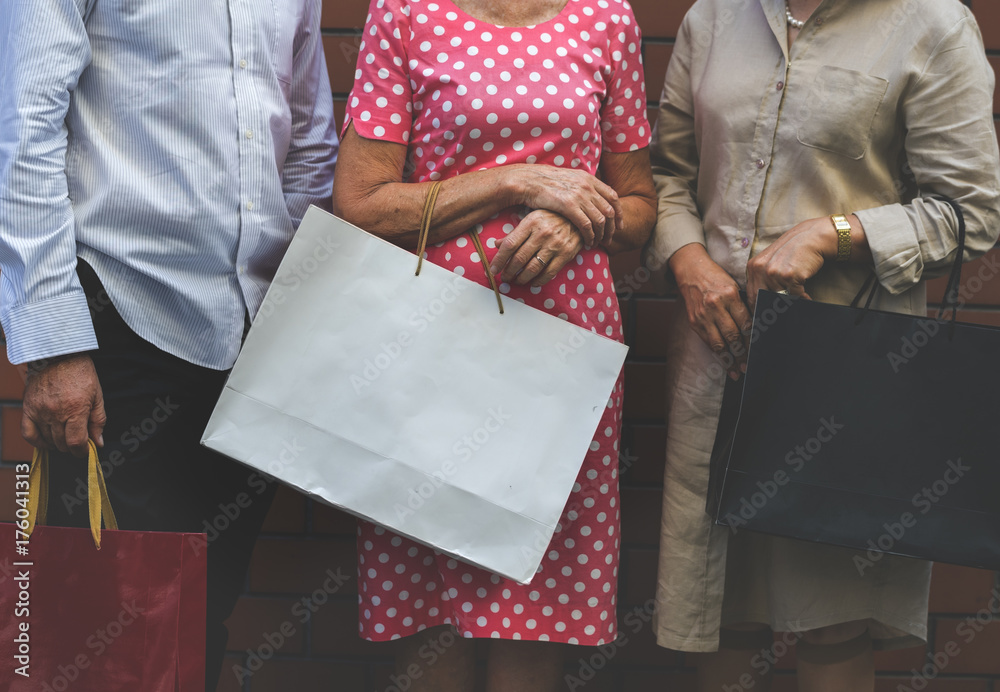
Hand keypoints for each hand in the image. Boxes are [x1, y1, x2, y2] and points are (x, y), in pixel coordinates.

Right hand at [22, 353, 105, 456]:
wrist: (59, 355)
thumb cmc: (81, 374)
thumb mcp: (97, 396)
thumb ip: (98, 421)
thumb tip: (98, 442)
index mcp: (76, 409)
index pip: (76, 442)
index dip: (82, 451)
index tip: (85, 451)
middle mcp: (56, 412)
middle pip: (61, 443)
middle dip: (71, 447)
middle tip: (77, 441)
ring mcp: (40, 410)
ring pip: (47, 439)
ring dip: (57, 444)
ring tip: (65, 438)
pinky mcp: (28, 407)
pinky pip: (28, 433)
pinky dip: (37, 441)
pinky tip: (46, 440)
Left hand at [489, 209, 584, 286]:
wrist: (578, 217)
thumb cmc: (551, 217)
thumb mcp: (531, 219)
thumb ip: (515, 233)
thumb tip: (497, 245)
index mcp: (530, 223)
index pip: (509, 245)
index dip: (499, 260)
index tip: (493, 270)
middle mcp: (542, 233)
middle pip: (519, 258)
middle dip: (509, 272)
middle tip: (505, 278)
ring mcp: (554, 244)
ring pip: (532, 268)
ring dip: (521, 278)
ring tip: (516, 281)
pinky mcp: (565, 254)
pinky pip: (549, 273)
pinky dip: (538, 281)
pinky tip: (533, 282)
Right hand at [510, 165, 621, 246]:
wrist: (529, 180)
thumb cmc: (546, 183)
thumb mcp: (570, 179)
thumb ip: (583, 187)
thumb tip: (592, 198)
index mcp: (589, 178)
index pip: (613, 197)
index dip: (619, 213)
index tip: (618, 225)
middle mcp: (587, 186)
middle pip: (610, 210)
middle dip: (611, 228)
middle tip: (609, 239)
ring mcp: (579, 195)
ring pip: (600, 220)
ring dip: (601, 234)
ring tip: (597, 243)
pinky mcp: (569, 206)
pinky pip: (587, 225)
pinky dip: (590, 236)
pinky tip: (587, 242)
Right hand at [670, 244, 752, 379]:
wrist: (691, 271)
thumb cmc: (716, 277)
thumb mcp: (733, 286)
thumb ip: (742, 306)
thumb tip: (754, 328)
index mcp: (730, 295)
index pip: (745, 323)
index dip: (752, 340)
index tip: (758, 351)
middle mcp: (716, 306)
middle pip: (733, 335)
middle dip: (742, 354)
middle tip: (748, 366)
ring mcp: (703, 315)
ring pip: (718, 343)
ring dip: (728, 359)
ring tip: (736, 371)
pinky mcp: (694, 321)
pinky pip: (707, 341)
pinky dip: (716, 352)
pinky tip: (723, 361)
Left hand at [746, 216, 842, 310]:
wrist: (812, 237)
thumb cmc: (793, 250)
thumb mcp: (770, 260)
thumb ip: (762, 277)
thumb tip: (760, 302)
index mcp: (753, 266)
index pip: (751, 295)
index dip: (757, 307)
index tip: (764, 315)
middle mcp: (761, 269)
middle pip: (762, 300)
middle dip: (771, 310)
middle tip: (779, 316)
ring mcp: (774, 273)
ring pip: (779, 299)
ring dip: (789, 304)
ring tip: (796, 303)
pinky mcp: (790, 276)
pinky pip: (795, 296)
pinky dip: (802, 299)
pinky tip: (806, 298)